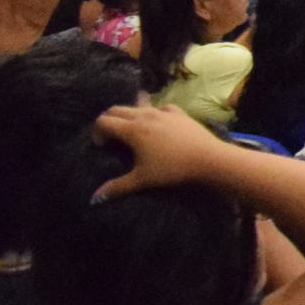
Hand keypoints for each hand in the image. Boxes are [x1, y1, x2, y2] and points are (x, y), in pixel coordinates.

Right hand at [88, 103, 234, 197]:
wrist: (209, 158)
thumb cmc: (173, 169)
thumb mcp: (142, 179)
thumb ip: (117, 187)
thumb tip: (95, 199)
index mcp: (132, 129)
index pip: (103, 121)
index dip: (97, 132)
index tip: (104, 147)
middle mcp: (145, 115)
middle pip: (116, 109)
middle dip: (109, 122)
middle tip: (113, 140)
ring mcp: (163, 111)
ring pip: (137, 106)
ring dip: (129, 116)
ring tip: (133, 133)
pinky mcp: (179, 112)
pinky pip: (159, 107)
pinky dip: (152, 113)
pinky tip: (157, 125)